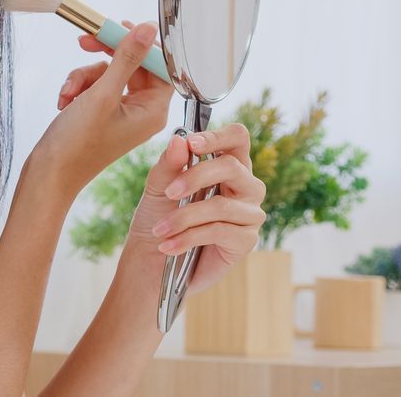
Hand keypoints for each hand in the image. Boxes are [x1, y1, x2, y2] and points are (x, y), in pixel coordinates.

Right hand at [29, 20, 175, 202]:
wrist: (49, 173)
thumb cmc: (78, 144)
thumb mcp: (102, 94)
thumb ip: (126, 58)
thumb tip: (148, 28)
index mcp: (153, 110)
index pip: (160, 65)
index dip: (141, 44)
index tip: (120, 28)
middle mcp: (142, 111)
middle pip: (132, 65)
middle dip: (104, 57)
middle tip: (85, 41)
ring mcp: (122, 112)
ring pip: (108, 73)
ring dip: (84, 76)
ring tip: (68, 91)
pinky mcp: (103, 113)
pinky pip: (96, 86)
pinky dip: (79, 87)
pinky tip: (64, 100)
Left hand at [121, 125, 265, 296]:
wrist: (151, 263)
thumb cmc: (158, 219)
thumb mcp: (158, 188)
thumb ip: (169, 164)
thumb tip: (179, 140)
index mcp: (227, 165)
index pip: (237, 138)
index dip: (217, 136)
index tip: (192, 144)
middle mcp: (244, 186)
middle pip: (232, 166)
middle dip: (195, 177)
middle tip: (169, 193)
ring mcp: (249, 214)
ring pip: (221, 204)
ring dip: (184, 217)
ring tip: (160, 229)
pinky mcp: (245, 241)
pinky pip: (220, 231)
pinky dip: (188, 237)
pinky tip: (168, 246)